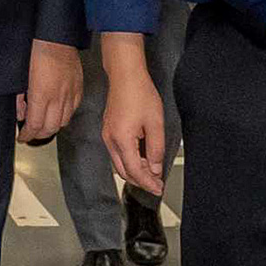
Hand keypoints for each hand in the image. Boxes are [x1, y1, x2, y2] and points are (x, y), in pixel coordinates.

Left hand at [14, 39, 81, 144]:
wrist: (55, 38)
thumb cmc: (36, 53)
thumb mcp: (20, 77)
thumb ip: (19, 98)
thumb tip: (20, 113)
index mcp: (41, 95)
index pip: (34, 125)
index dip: (26, 135)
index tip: (21, 137)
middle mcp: (58, 98)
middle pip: (50, 129)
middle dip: (38, 135)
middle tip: (30, 133)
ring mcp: (70, 94)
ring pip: (63, 122)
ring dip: (52, 127)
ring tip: (43, 123)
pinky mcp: (78, 89)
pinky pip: (73, 110)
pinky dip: (64, 116)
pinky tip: (57, 112)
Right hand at [101, 48, 168, 198]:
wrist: (126, 76)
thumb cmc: (140, 94)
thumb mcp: (155, 124)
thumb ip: (155, 149)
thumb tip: (154, 168)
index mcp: (122, 140)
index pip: (135, 171)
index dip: (148, 183)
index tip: (158, 188)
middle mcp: (110, 140)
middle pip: (124, 172)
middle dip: (140, 181)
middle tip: (156, 184)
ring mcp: (107, 135)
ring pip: (119, 164)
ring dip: (135, 171)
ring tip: (152, 173)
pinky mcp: (108, 131)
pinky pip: (117, 153)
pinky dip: (129, 161)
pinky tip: (142, 158)